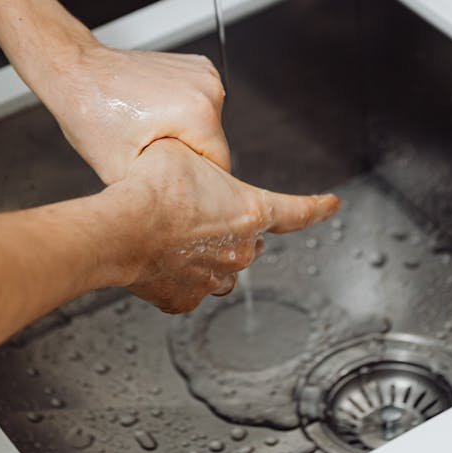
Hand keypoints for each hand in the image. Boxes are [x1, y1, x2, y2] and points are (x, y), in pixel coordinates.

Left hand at [30, 30, 229, 183]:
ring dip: (185, 135)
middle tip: (151, 157)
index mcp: (198, 113)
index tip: (171, 185)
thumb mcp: (121, 172)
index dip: (195, 185)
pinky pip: (201, 105)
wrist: (76, 72)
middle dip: (188, 158)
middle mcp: (208, 88)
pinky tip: (153, 114)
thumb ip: (159, 193)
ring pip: (208, 126)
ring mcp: (204, 73)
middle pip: (214, 145)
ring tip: (148, 132)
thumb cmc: (91, 114)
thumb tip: (178, 212)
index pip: (220, 168)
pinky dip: (182, 114)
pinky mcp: (196, 66)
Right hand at [114, 139, 339, 313]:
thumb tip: (194, 159)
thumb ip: (201, 160)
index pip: (296, 211)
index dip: (316, 207)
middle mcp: (240, 251)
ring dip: (208, 256)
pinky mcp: (184, 300)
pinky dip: (178, 276)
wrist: (119, 230)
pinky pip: (189, 289)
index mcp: (250, 211)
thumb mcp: (183, 151)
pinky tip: (157, 259)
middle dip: (231, 229)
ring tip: (176, 238)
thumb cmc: (151, 188)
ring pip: (222, 269)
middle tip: (197, 213)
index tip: (331, 205)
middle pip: (249, 241)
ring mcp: (213, 280)